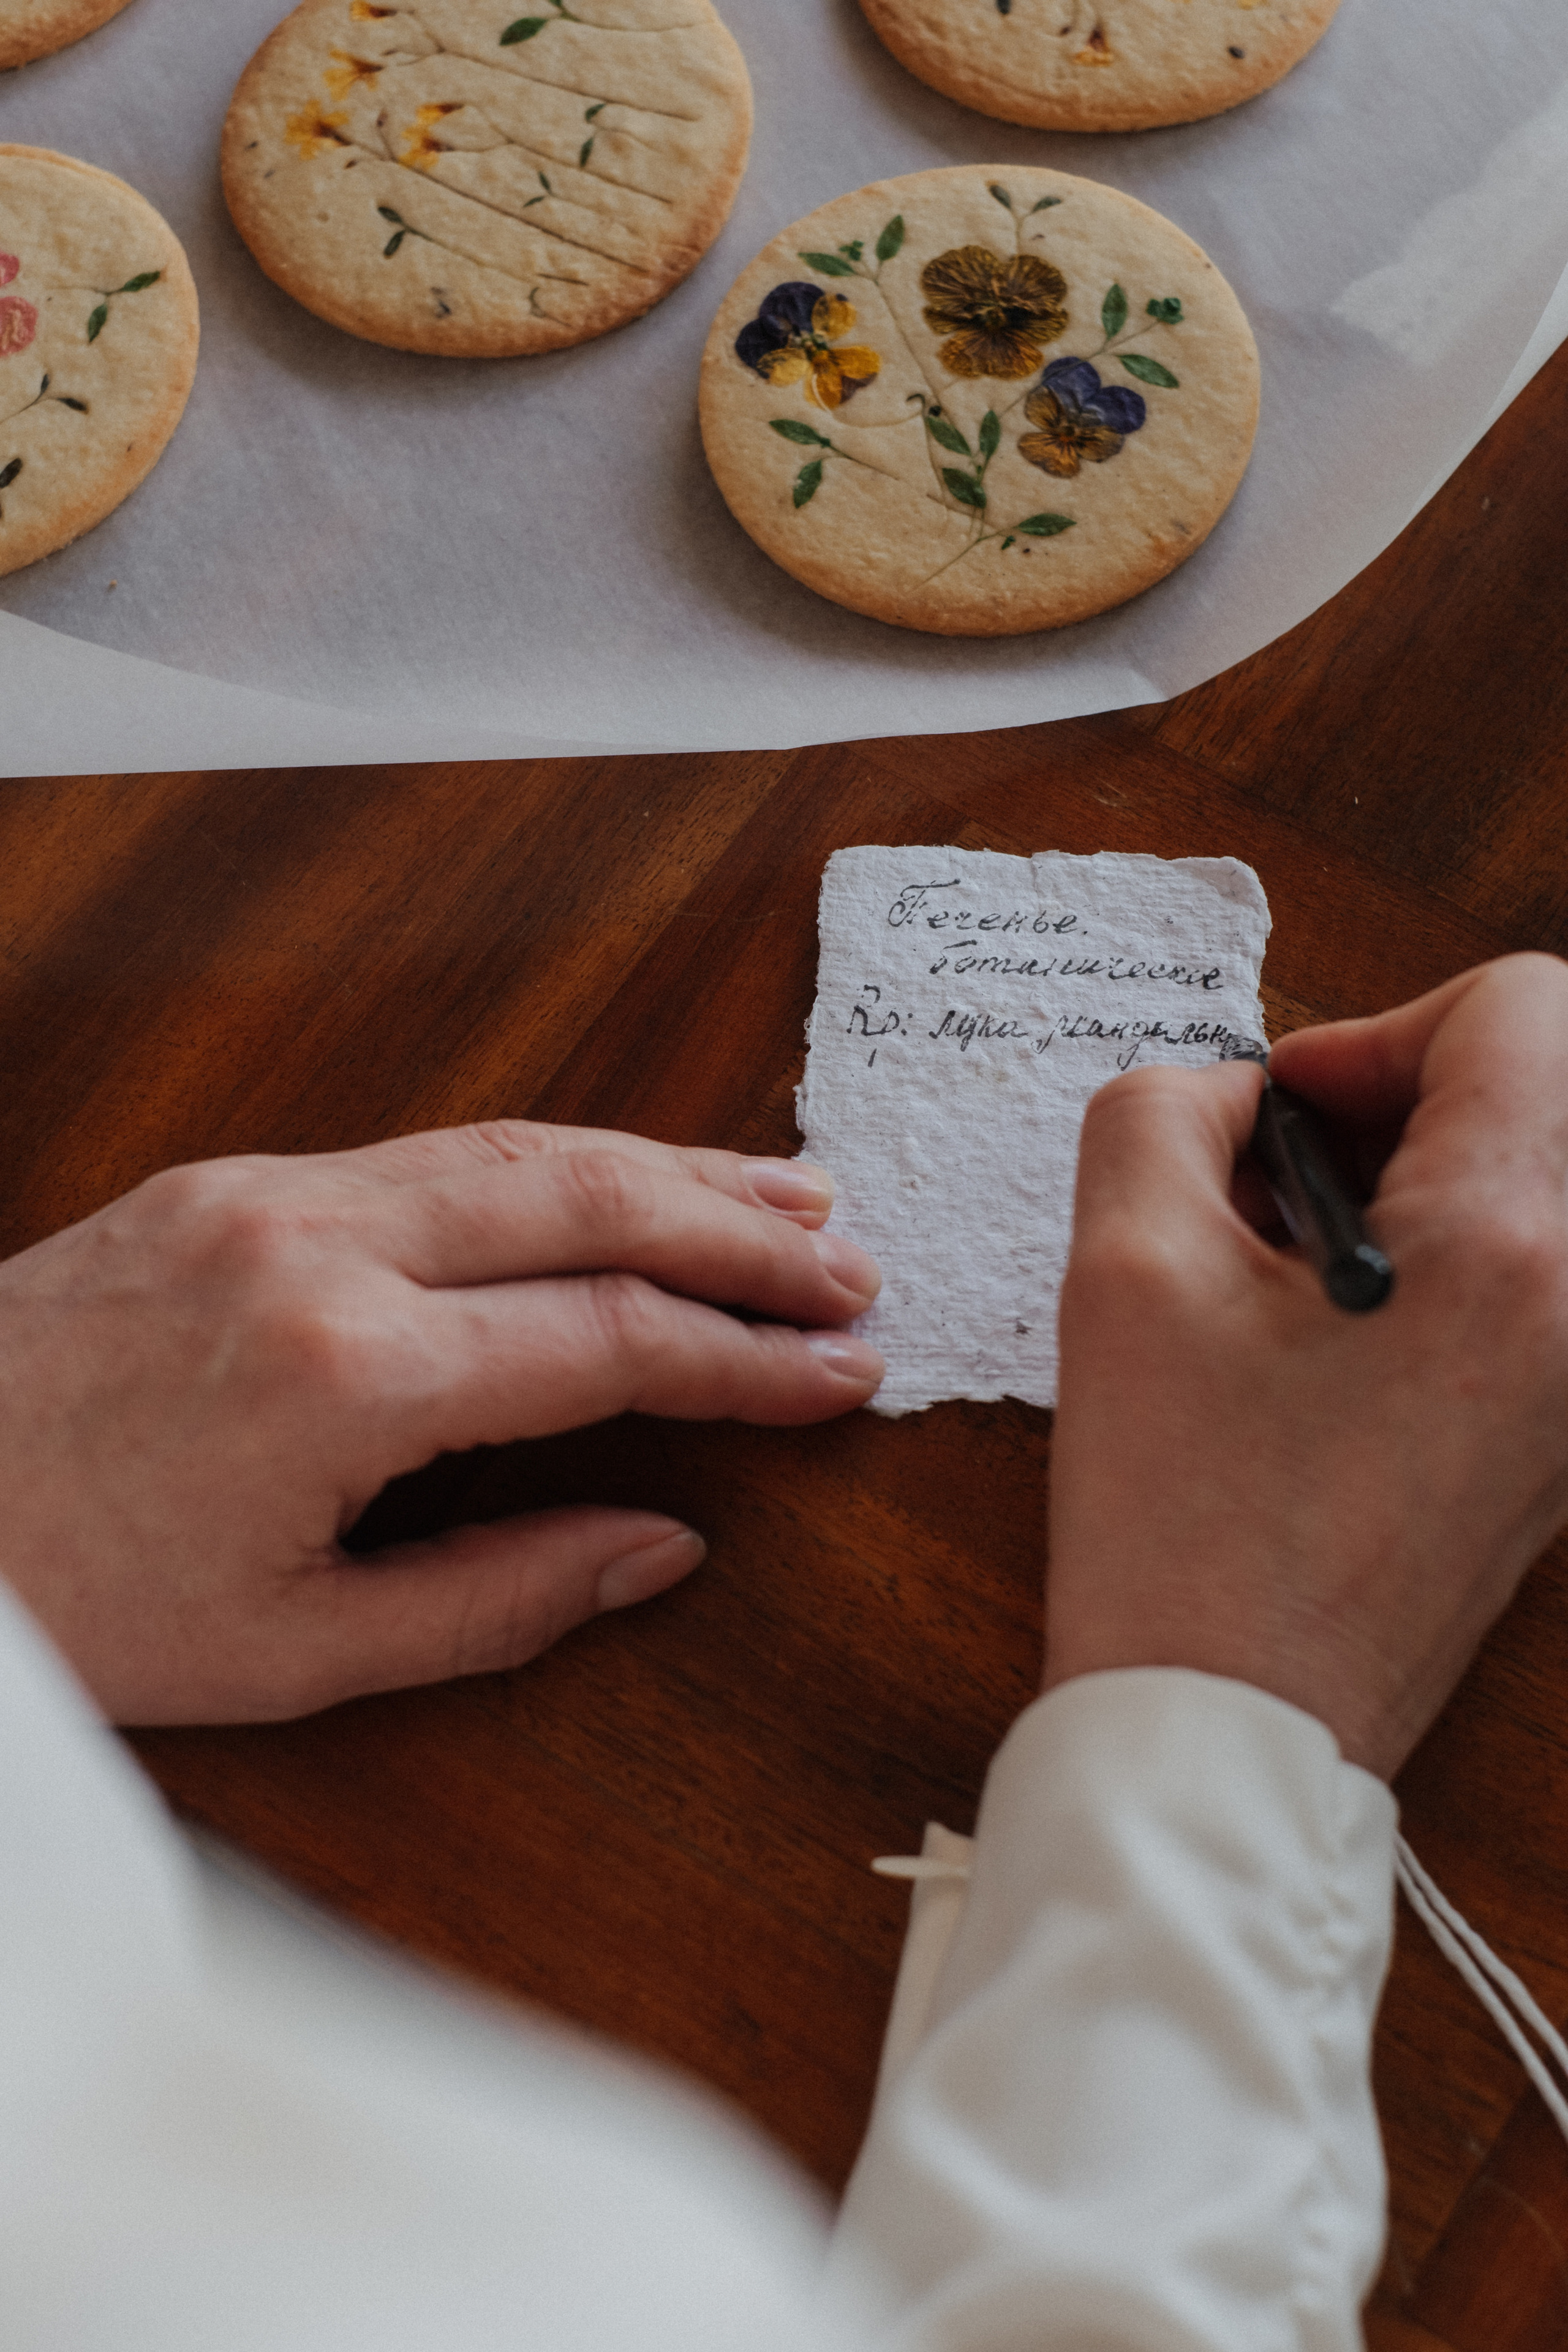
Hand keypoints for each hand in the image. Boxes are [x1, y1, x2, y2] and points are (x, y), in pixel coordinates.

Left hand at [0, 1123, 881, 1725]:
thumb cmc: (70, 1598)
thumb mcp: (291, 1652)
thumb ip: (499, 1598)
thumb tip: (663, 1546)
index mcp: (343, 1376)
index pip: (608, 1342)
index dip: (745, 1359)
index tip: (841, 1373)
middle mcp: (317, 1248)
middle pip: (587, 1201)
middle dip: (738, 1228)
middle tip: (850, 1262)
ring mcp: (268, 1193)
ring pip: (516, 1148)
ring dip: (662, 1167)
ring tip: (782, 1191)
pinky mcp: (230, 1179)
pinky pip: (433, 1150)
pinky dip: (552, 1162)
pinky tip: (616, 1182)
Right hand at [1045, 954, 1567, 1777]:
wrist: (1238, 1730)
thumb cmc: (1186, 1526)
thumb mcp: (1125, 1272)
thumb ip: (1159, 1114)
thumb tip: (1231, 1097)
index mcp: (1512, 1243)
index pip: (1521, 1009)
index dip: (1372, 1031)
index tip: (1281, 1121)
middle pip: (1553, 1085)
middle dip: (1410, 1094)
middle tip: (1289, 1180)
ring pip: (1542, 1179)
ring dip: (1425, 1175)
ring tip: (1298, 1267)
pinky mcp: (1566, 1437)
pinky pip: (1534, 1278)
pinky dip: (1445, 1260)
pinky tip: (1335, 1334)